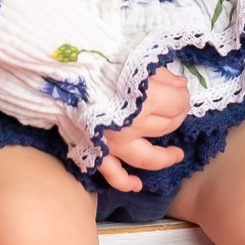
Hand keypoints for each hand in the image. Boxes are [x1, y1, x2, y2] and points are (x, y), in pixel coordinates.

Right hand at [99, 67, 189, 196]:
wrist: (61, 70)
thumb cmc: (100, 60)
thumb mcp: (136, 58)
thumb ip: (162, 75)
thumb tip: (181, 86)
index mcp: (145, 101)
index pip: (177, 103)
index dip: (183, 95)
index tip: (180, 88)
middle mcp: (133, 126)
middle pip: (167, 126)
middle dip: (177, 115)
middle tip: (176, 107)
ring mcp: (115, 143)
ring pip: (148, 157)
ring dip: (165, 157)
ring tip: (176, 154)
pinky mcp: (97, 151)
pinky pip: (112, 174)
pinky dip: (125, 182)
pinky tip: (138, 185)